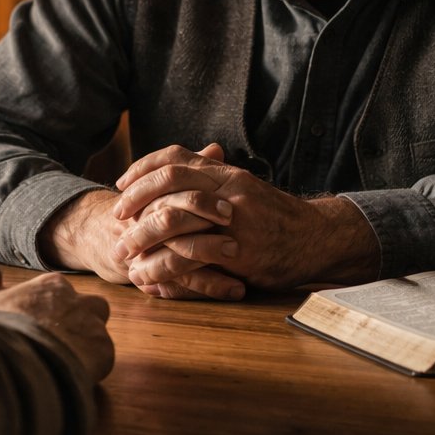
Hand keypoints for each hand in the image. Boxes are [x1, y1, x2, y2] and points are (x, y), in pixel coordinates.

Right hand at [0, 273, 113, 381]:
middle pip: (91, 308)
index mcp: (50, 286)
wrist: (12, 360)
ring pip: (99, 334)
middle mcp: (77, 300)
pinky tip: (69, 380)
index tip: (38, 329)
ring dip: (86, 348)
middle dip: (79, 324)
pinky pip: (102, 360)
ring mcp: (92, 325)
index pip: (59, 294)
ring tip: (63, 367)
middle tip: (58, 345)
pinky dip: (89, 370)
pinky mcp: (104, 352)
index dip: (50, 313)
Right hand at [39, 154, 249, 299]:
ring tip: (242, 272)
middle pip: (170, 223)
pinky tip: (237, 291)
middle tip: (237, 244)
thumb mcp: (166, 187)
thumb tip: (216, 149)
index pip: (171, 192)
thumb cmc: (145, 210)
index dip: (202, 200)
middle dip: (206, 234)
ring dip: (210, 267)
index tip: (232, 208)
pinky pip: (182, 287)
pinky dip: (212, 289)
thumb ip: (192, 168)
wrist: (105, 239)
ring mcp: (144, 254)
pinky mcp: (151, 279)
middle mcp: (143, 223)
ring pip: (176, 261)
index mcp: (150, 197)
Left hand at [112, 144, 380, 291]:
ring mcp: (234, 217)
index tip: (121, 182)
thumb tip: (182, 169)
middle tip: (117, 215)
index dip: (142, 168)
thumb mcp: (245, 189)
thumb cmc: (277, 217)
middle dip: (135, 198)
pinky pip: (193, 256)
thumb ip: (214, 179)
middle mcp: (227, 187)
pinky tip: (152, 277)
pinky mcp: (240, 249)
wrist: (318, 237)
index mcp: (225, 172)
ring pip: (175, 217)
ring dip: (143, 236)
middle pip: (168, 180)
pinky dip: (166, 267)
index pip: (174, 156)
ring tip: (125, 252)